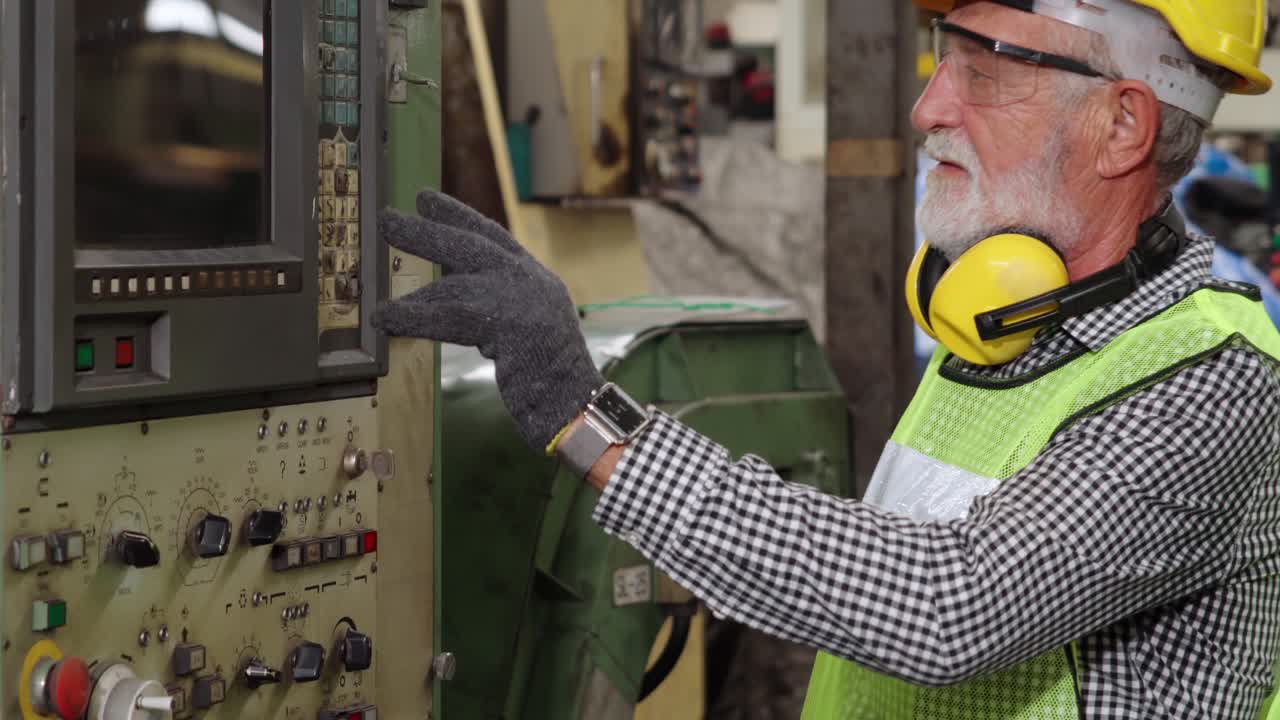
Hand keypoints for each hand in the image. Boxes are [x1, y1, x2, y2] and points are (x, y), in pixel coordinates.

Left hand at [373, 189, 604, 450]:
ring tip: (377, 301)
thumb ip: (500, 307)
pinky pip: (449, 317)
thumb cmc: (553, 379)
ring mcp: (522, 300)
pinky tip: (384, 319)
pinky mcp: (508, 325)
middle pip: (471, 246)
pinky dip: (413, 317)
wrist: (577, 402)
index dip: (459, 217)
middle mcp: (531, 281)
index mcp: (538, 280)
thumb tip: (450, 294)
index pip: (494, 239)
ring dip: (413, 290)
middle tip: (389, 218)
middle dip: (427, 231)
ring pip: (456, 284)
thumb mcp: (529, 329)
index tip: (427, 200)